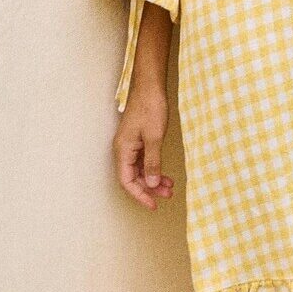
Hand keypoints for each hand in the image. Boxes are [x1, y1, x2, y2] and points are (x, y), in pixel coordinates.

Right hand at [113, 80, 174, 208]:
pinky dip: (154, 168)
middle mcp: (123, 150)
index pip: (127, 181)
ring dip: (153, 179)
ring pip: (139, 170)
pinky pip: (143, 161)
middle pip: (133, 178)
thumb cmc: (150, 107)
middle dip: (149, 189)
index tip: (153, 205)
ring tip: (170, 187)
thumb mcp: (154, 137)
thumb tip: (151, 184)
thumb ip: (152, 162)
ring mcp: (130, 145)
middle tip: (167, 195)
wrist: (150, 86)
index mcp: (123, 150)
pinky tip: (165, 174)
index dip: (140, 195)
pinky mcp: (137, 139)